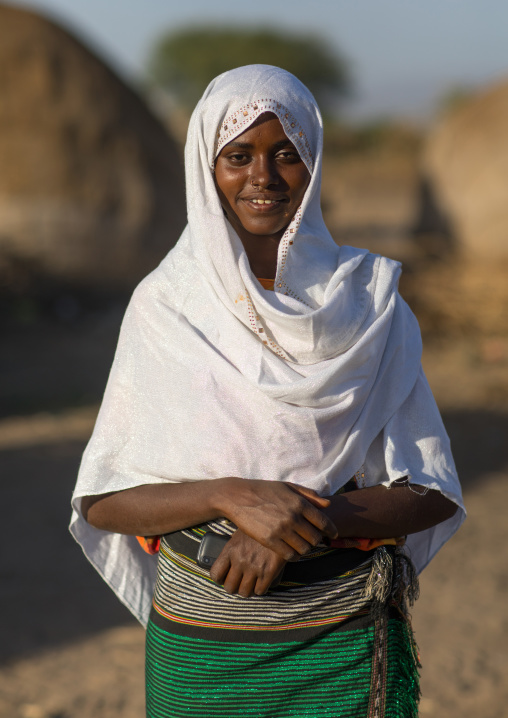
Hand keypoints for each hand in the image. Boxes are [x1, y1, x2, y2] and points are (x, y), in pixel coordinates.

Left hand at [209, 529, 286, 596]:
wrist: (279, 525)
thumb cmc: (258, 528)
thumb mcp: (240, 535)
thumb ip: (232, 551)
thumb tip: (226, 566)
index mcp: (231, 550)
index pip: (216, 574)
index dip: (219, 579)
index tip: (224, 579)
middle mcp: (240, 560)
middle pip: (230, 587)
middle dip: (234, 587)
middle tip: (239, 583)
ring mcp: (254, 567)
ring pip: (245, 592)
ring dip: (247, 590)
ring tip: (251, 584)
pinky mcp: (269, 572)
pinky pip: (260, 591)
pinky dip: (261, 589)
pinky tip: (262, 582)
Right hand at [220, 478, 337, 560]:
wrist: (238, 497)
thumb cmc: (264, 490)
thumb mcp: (288, 487)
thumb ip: (309, 495)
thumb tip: (327, 504)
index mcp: (299, 503)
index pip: (323, 522)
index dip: (331, 530)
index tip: (333, 534)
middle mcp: (293, 517)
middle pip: (315, 538)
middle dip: (316, 540)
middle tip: (312, 540)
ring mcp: (281, 530)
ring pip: (304, 549)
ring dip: (305, 549)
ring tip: (302, 546)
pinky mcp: (270, 540)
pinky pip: (289, 555)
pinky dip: (294, 556)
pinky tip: (291, 552)